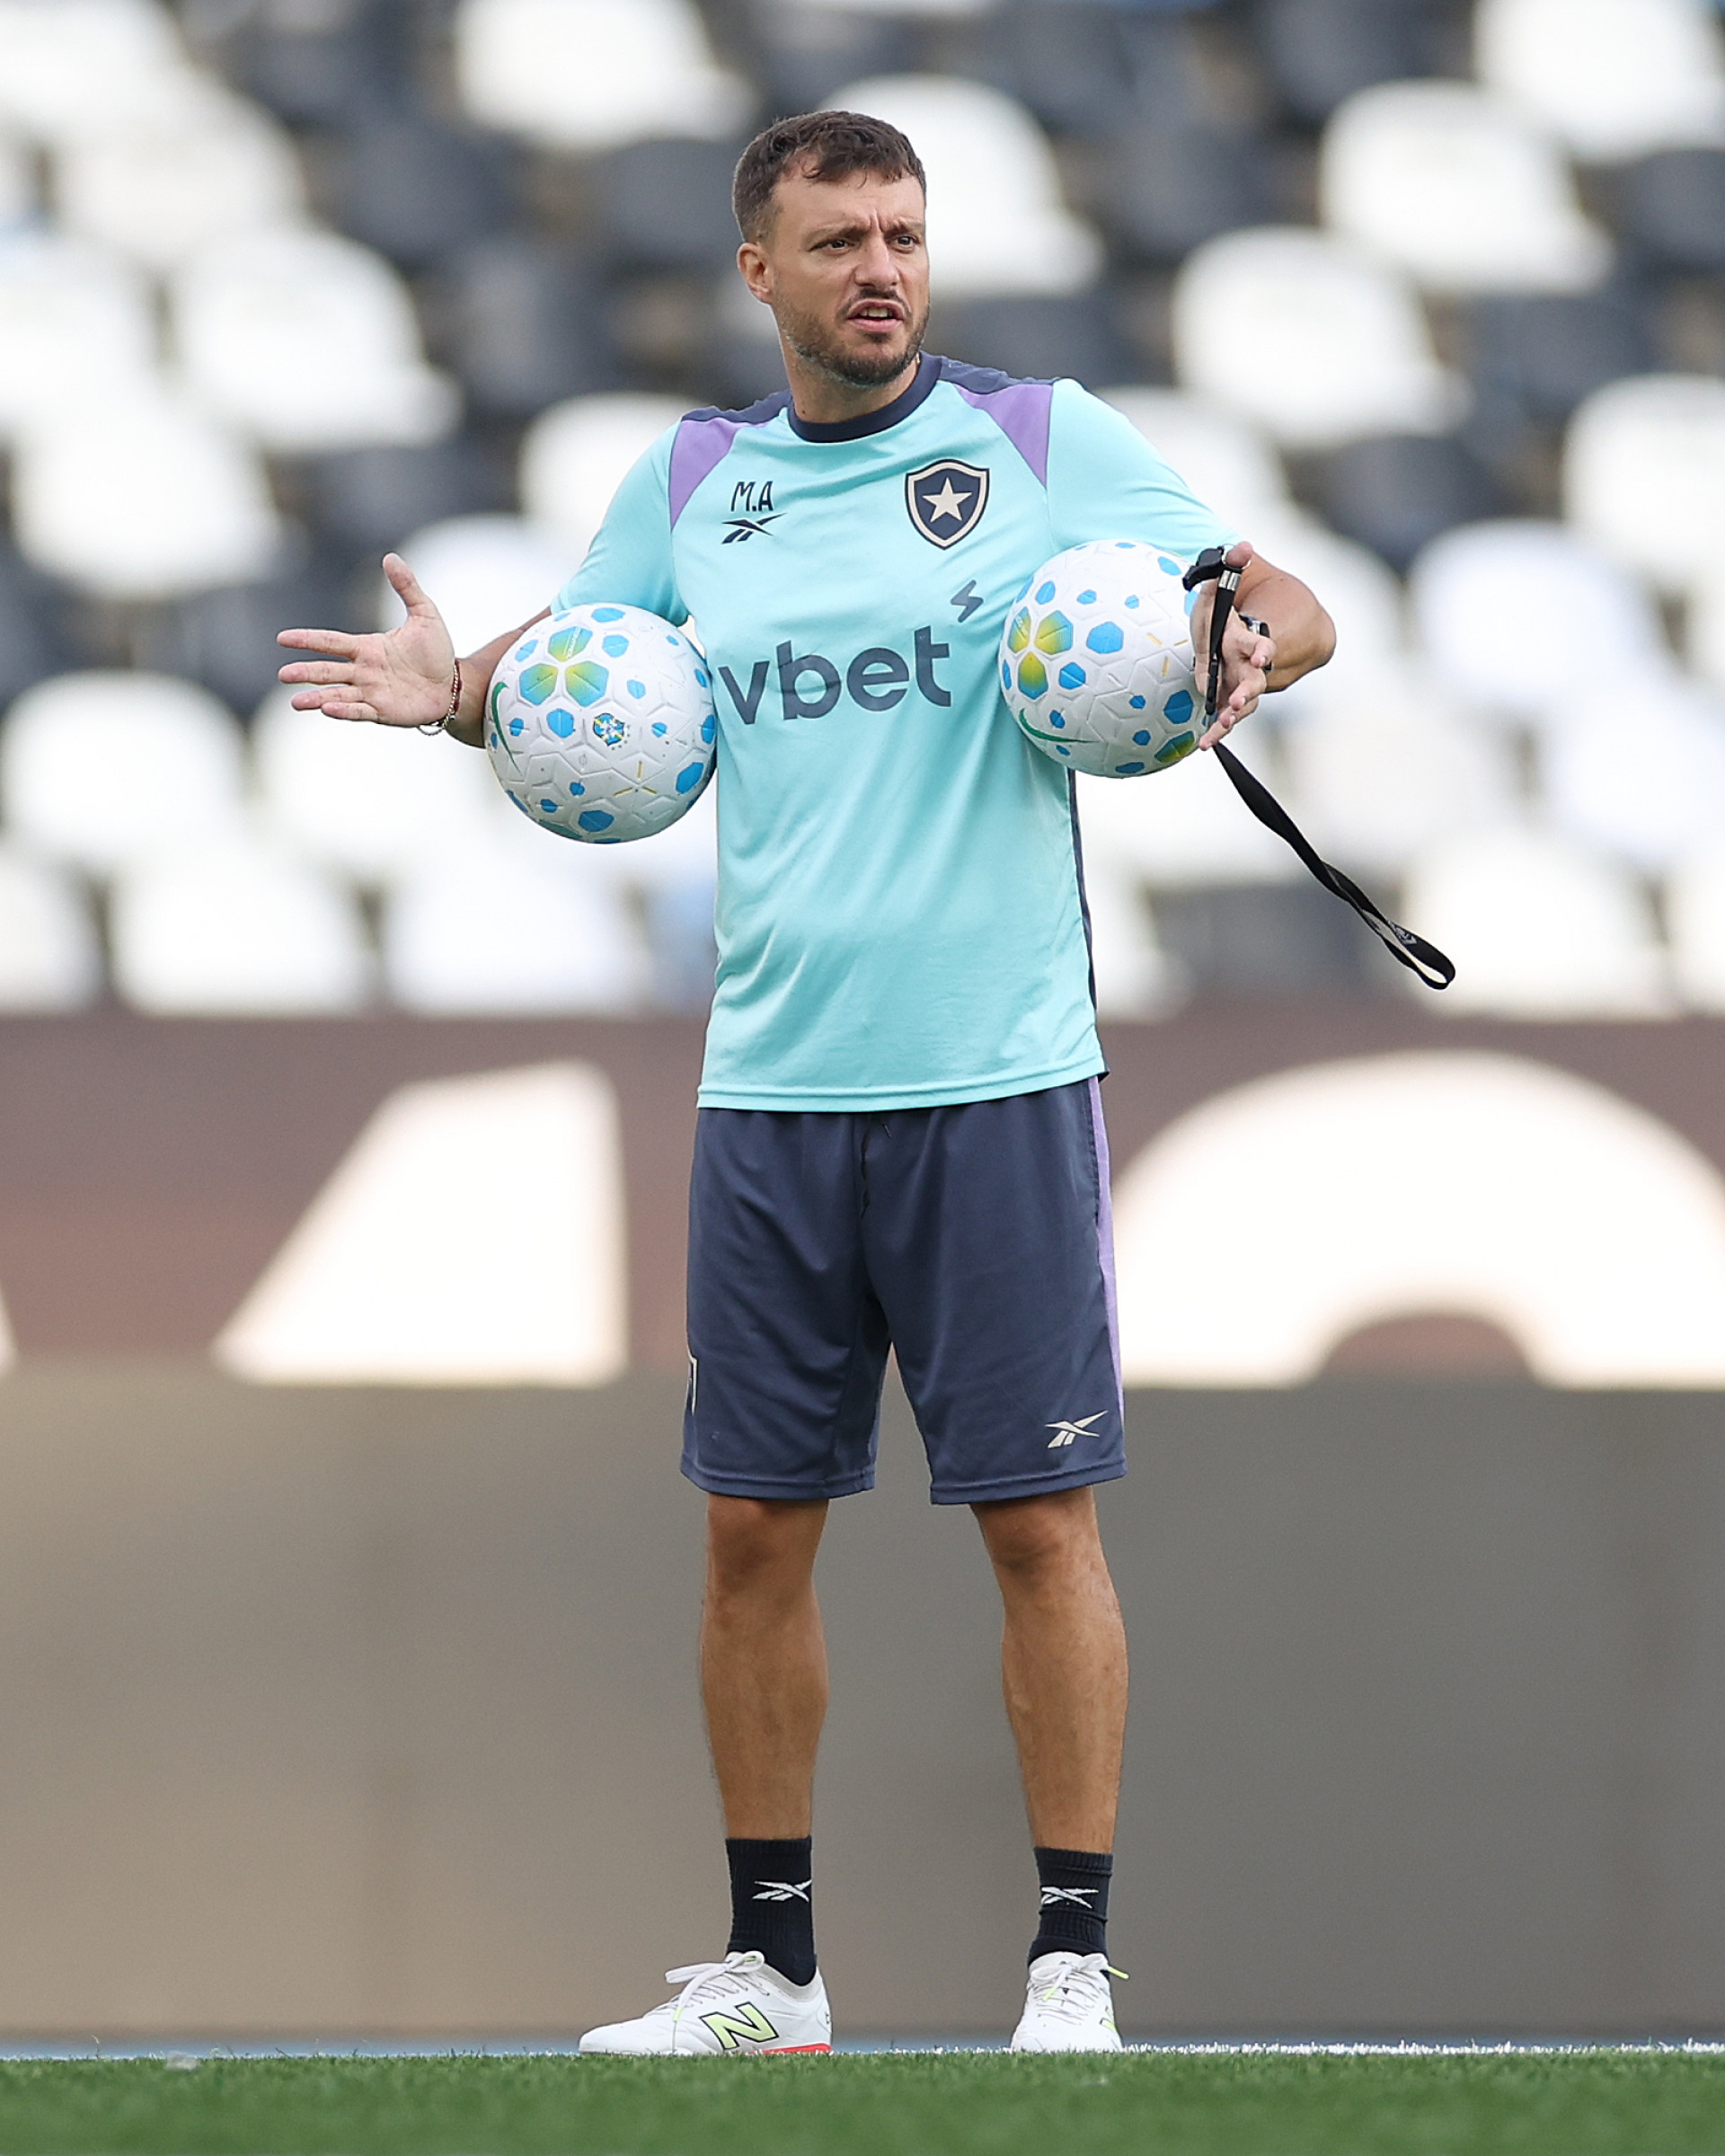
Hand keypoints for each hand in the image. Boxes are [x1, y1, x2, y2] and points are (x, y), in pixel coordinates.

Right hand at [276, 553, 454, 726]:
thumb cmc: (437, 651)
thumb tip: (391, 557)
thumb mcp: (425, 614)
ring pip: (337, 694)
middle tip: (283, 674)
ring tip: (295, 702)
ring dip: (316, 698)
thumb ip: (407, 587)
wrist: (456, 685)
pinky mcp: (383, 712)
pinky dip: (343, 712)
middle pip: (328, 670)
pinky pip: (359, 711)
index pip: (331, 642)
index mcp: (367, 647)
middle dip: (305, 673)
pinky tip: (327, 710)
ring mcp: (371, 693)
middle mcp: (364, 671)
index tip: (282, 638)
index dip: (307, 640)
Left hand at [1188, 539, 1274, 749]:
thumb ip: (1234, 565)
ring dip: (1233, 714)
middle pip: (1255, 679)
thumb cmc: (1244, 603)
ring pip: (1244, 702)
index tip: (1262, 654)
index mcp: (1252, 637)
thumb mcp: (1236, 580)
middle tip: (1240, 700)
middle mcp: (1252, 664)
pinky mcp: (1233, 696)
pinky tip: (1205, 744)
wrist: (1273, 627)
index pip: (1261, 644)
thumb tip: (1242, 546)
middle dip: (1248, 688)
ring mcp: (1245, 682)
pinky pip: (1229, 715)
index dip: (1261, 649)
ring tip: (1221, 726)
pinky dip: (1218, 730)